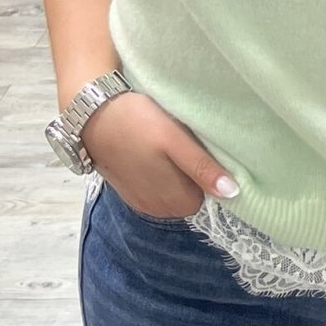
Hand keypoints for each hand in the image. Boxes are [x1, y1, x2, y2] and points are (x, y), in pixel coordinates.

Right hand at [81, 91, 239, 218]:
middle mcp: (158, 210)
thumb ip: (202, 168)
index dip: (206, 171)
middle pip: (190, 195)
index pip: (207, 195)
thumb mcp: (174, 140)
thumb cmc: (137, 123)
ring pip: (172, 191)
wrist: (91, 115)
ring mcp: (141, 202)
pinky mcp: (128, 191)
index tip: (196, 148)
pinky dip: (157, 173)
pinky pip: (155, 187)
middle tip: (181, 143)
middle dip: (190, 172)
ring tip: (165, 145)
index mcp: (174, 202)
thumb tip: (233, 193)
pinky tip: (149, 151)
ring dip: (174, 172)